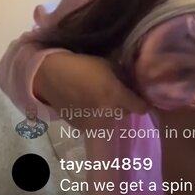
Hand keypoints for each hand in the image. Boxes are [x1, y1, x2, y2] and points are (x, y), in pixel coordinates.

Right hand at [33, 51, 148, 117]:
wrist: (51, 76)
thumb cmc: (82, 65)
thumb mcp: (108, 65)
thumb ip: (124, 77)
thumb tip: (136, 84)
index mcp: (116, 96)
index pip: (142, 108)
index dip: (143, 102)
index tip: (141, 97)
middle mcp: (108, 113)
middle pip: (127, 112)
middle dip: (125, 104)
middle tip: (118, 93)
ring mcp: (94, 123)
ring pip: (112, 119)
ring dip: (111, 111)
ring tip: (100, 98)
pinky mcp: (83, 128)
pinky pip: (98, 123)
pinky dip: (96, 117)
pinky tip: (88, 104)